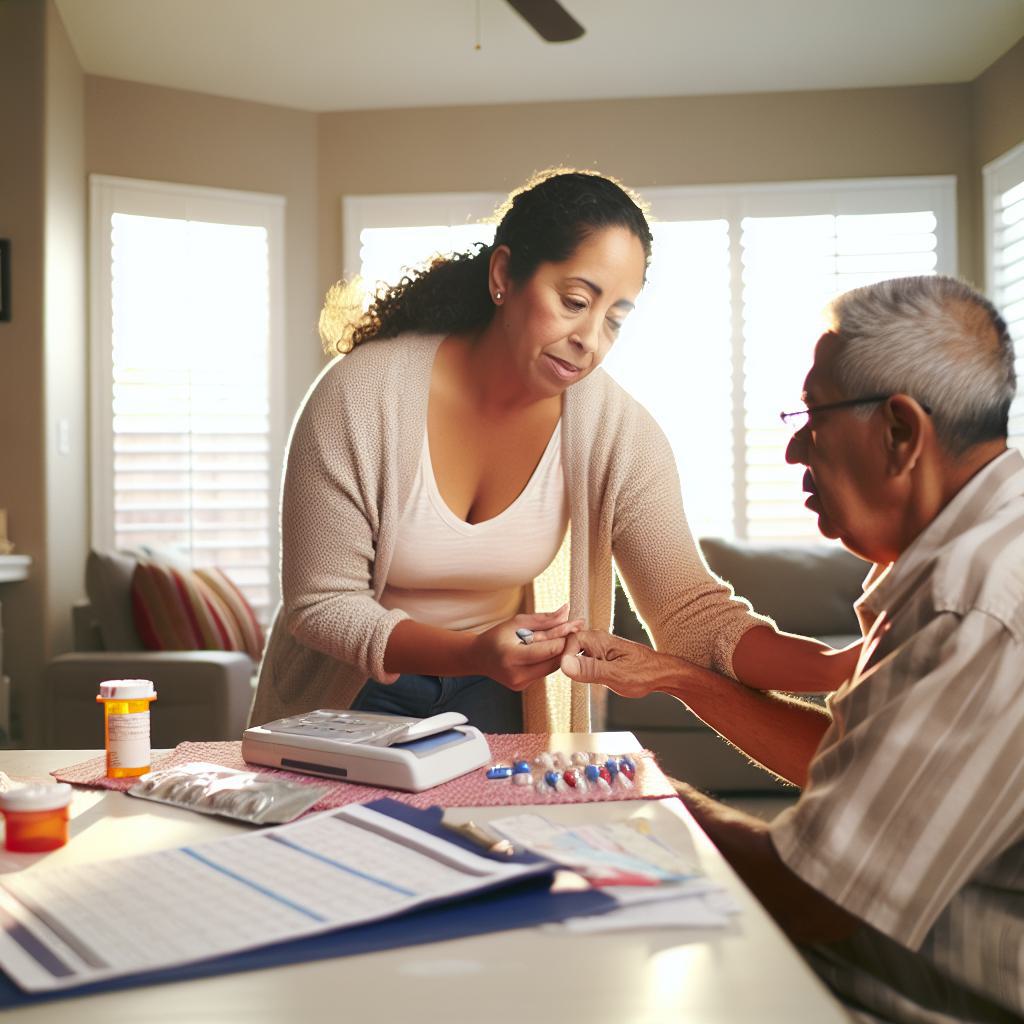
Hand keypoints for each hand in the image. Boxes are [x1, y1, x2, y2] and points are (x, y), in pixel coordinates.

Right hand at [471, 605, 584, 691]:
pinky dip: (550, 659)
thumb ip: (544, 619)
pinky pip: (545, 671)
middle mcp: (516, 675)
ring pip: (552, 667)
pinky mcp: (524, 687)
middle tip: (577, 628)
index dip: (564, 636)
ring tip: (566, 635)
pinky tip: (552, 648)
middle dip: (567, 643)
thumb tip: (566, 611)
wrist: (479, 657)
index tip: (575, 624)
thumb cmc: (496, 636)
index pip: (549, 650)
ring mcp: (521, 684)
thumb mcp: (517, 622)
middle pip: (554, 660)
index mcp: (511, 656)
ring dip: (561, 652)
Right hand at [560, 629, 677, 697]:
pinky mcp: (600, 657)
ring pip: (573, 652)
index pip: (566, 641)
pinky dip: (576, 667)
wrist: (661, 675)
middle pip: (567, 644)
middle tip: (560, 675)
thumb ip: (589, 669)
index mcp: (598, 640)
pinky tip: (578, 677)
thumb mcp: (615, 675)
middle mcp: (596, 640)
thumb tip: (565, 664)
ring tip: (568, 677)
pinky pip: (581, 658)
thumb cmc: (644, 673)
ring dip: (568, 664)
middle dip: (560, 658)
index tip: (560, 671)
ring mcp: (597, 648)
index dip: (560, 656)